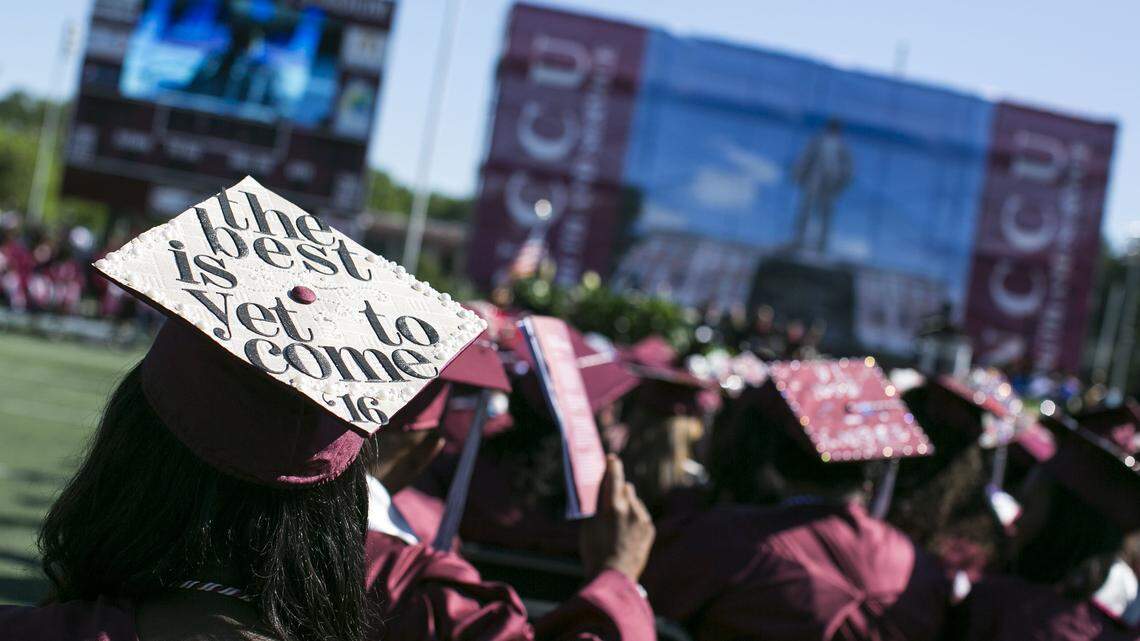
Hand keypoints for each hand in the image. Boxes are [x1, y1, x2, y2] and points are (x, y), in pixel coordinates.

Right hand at [579, 455, 655, 582]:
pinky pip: (641, 515)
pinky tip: (626, 532)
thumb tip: (600, 493)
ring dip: (628, 505)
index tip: (613, 458)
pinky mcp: (649, 529)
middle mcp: (629, 509)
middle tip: (612, 496)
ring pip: (635, 502)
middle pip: (626, 487)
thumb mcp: (588, 526)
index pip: (614, 477)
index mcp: (611, 507)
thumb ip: (596, 507)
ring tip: (618, 523)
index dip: (613, 465)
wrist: (614, 577)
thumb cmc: (595, 551)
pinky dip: (635, 518)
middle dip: (620, 489)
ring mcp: (642, 519)